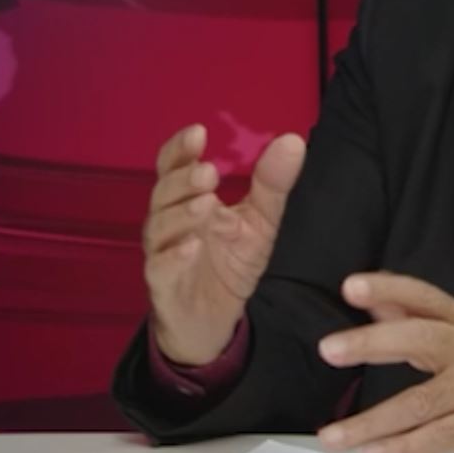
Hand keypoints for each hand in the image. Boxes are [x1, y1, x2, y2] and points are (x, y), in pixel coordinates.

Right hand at [144, 123, 306, 365]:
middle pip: (165, 192)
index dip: (181, 149)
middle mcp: (169, 219)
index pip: (175, 165)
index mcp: (188, 197)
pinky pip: (162, 266)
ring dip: (182, 213)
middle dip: (183, 179)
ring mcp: (162, 251)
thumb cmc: (230, 261)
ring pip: (161, 226)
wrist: (214, 319)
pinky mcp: (163, 283)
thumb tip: (292, 140)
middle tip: (208, 172)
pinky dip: (175, 255)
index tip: (199, 133)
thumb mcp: (259, 222)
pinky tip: (193, 245)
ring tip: (206, 204)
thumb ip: (271, 184)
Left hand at [316, 273, 453, 452]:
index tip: (352, 287)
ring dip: (373, 422)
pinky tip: (376, 452)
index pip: (427, 297)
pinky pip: (440, 438)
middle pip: (421, 339)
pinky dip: (403, 448)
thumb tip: (375, 302)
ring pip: (422, 402)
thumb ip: (421, 321)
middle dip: (372, 343)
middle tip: (330, 348)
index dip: (390, 288)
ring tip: (335, 434)